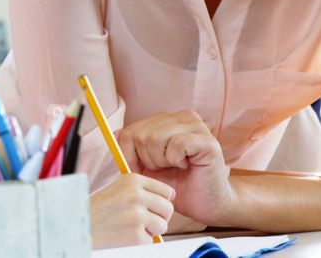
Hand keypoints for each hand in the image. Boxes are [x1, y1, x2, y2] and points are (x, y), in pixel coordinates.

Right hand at [89, 173, 173, 248]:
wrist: (76, 226)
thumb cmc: (95, 209)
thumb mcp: (117, 189)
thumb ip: (140, 190)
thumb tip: (170, 196)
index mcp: (132, 180)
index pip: (166, 191)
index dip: (160, 202)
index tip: (151, 206)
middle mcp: (136, 195)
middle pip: (168, 209)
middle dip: (158, 217)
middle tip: (141, 220)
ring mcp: (137, 215)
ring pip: (162, 226)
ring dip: (150, 230)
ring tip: (130, 227)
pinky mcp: (136, 236)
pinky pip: (151, 240)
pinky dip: (140, 242)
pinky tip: (124, 235)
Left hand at [118, 110, 233, 224]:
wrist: (206, 203)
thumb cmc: (177, 185)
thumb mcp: (146, 168)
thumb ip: (131, 150)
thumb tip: (114, 133)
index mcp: (166, 120)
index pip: (130, 131)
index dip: (129, 155)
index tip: (142, 169)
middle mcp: (182, 117)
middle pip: (141, 134)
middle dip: (147, 160)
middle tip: (166, 168)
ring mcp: (196, 126)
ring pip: (156, 138)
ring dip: (161, 161)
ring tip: (176, 166)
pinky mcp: (206, 140)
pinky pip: (175, 145)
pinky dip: (175, 160)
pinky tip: (186, 165)